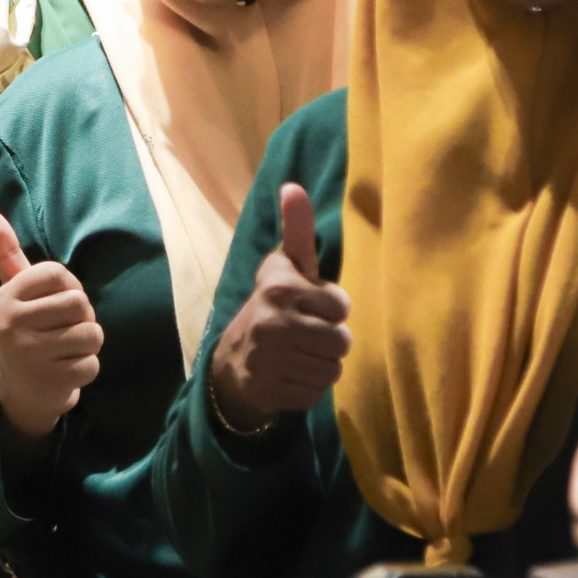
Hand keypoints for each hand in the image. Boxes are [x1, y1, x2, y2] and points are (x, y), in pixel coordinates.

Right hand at [0, 211, 102, 447]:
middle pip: (78, 302)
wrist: (21, 392)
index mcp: (2, 300)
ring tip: (66, 350)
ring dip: (87, 344)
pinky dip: (87, 368)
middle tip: (62, 330)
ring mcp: (30, 355)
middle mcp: (10, 326)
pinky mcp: (51, 381)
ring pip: (92, 333)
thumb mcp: (13, 292)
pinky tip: (66, 371)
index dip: (67, 287)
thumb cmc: (25, 330)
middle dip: (81, 317)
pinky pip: (93, 363)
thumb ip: (6, 253)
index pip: (56, 273)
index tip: (53, 303)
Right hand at [207, 184, 350, 433]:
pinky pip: (317, 392)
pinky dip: (309, 386)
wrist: (235, 359)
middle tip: (307, 335)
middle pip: (342, 341)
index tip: (310, 307)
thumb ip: (297, 229)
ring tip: (300, 354)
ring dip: (322, 364)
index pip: (342, 307)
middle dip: (330, 340)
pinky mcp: (272, 390)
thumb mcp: (285, 266)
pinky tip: (291, 374)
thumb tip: (293, 186)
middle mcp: (272, 322)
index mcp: (280, 289)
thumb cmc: (273, 304)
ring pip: (333, 369)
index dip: (331, 309)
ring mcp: (269, 360)